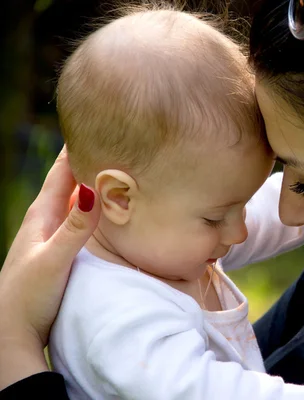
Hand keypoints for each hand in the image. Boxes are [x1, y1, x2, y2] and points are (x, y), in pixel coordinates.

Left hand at [0, 147, 100, 388]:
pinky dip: (93, 206)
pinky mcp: (59, 250)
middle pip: (70, 180)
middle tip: (113, 141)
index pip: (62, 170)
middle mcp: (45, 219)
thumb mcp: (53, 260)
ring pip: (75, 198)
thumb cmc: (27, 296)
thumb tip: (91, 189)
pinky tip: (104, 209)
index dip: (78, 146)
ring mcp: (51, 234)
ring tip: (114, 168)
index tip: (98, 123)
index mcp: (42, 214)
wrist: (11, 332)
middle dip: (89, 159)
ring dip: (92, 182)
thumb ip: (75, 227)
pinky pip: (79, 217)